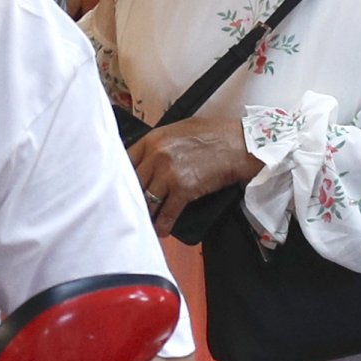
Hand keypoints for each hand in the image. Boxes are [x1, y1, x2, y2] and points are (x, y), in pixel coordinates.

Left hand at [129, 110, 256, 226]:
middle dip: (131, 196)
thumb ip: (161, 143)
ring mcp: (168, 174)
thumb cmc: (215, 134)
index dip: (122, 175)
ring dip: (145, 212)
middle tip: (129, 207)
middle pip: (133, 182)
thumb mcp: (181, 129)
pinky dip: (162, 225)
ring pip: (146, 199)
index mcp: (154, 139)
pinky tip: (161, 230)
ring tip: (144, 220)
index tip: (121, 185)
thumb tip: (150, 156)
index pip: (126, 159)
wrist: (239, 144)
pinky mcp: (183, 190)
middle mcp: (157, 156)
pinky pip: (166, 213)